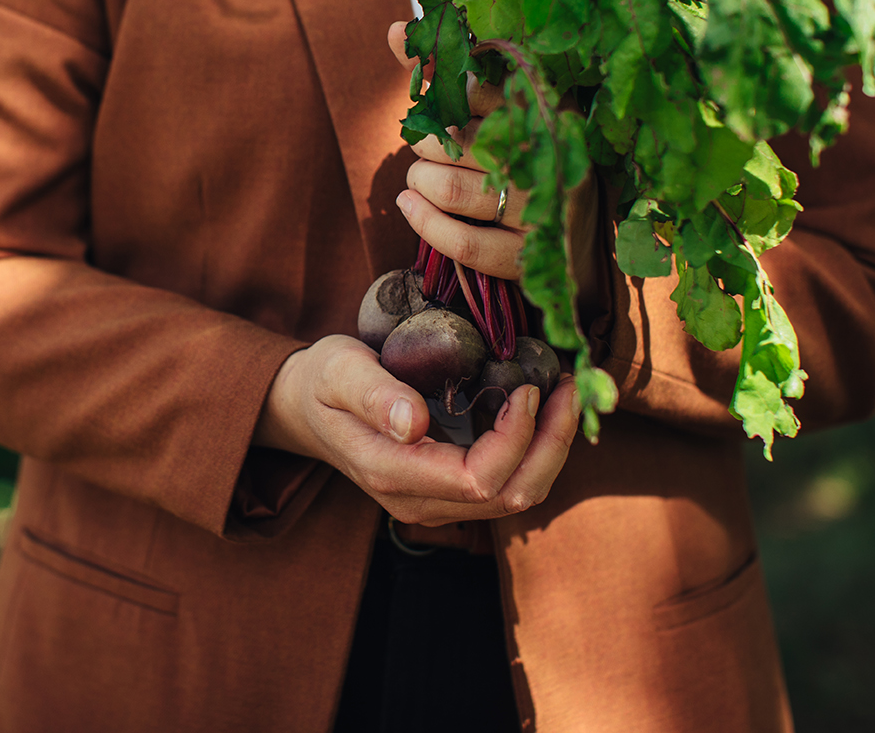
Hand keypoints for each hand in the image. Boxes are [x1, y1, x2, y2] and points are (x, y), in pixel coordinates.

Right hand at [255, 335, 581, 524]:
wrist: (306, 407)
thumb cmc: (323, 381)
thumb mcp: (339, 371)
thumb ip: (373, 395)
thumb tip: (413, 423)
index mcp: (392, 473)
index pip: (478, 480)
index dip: (515, 440)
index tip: (526, 387)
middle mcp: (419, 502)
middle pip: (511, 496)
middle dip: (551, 445)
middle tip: (568, 387)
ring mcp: (435, 503)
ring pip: (518, 497)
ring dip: (551, 450)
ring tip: (565, 395)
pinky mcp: (448, 491)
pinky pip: (508, 484)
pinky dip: (536, 452)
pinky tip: (543, 410)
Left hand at [386, 22, 604, 303]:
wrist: (579, 246)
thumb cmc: (529, 162)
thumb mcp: (503, 112)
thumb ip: (448, 70)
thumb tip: (394, 28)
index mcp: (545, 109)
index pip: (477, 87)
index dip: (439, 92)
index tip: (428, 103)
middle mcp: (548, 156)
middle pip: (454, 139)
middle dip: (423, 143)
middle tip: (426, 149)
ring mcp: (541, 208)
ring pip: (449, 188)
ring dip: (418, 181)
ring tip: (418, 179)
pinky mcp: (528, 255)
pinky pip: (463, 241)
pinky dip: (424, 222)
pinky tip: (409, 205)